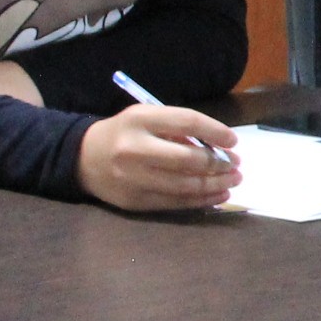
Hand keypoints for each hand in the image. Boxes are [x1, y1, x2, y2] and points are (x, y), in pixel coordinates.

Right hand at [77, 104, 238, 212]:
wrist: (83, 159)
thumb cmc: (125, 134)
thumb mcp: (145, 118)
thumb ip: (177, 129)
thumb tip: (218, 147)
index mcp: (139, 120)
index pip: (186, 122)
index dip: (215, 132)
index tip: (233, 141)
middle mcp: (134, 149)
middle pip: (188, 159)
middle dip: (219, 163)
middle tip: (236, 165)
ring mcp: (133, 178)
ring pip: (185, 185)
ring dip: (215, 185)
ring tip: (233, 181)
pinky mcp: (134, 201)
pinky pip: (175, 203)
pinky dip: (202, 200)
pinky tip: (219, 196)